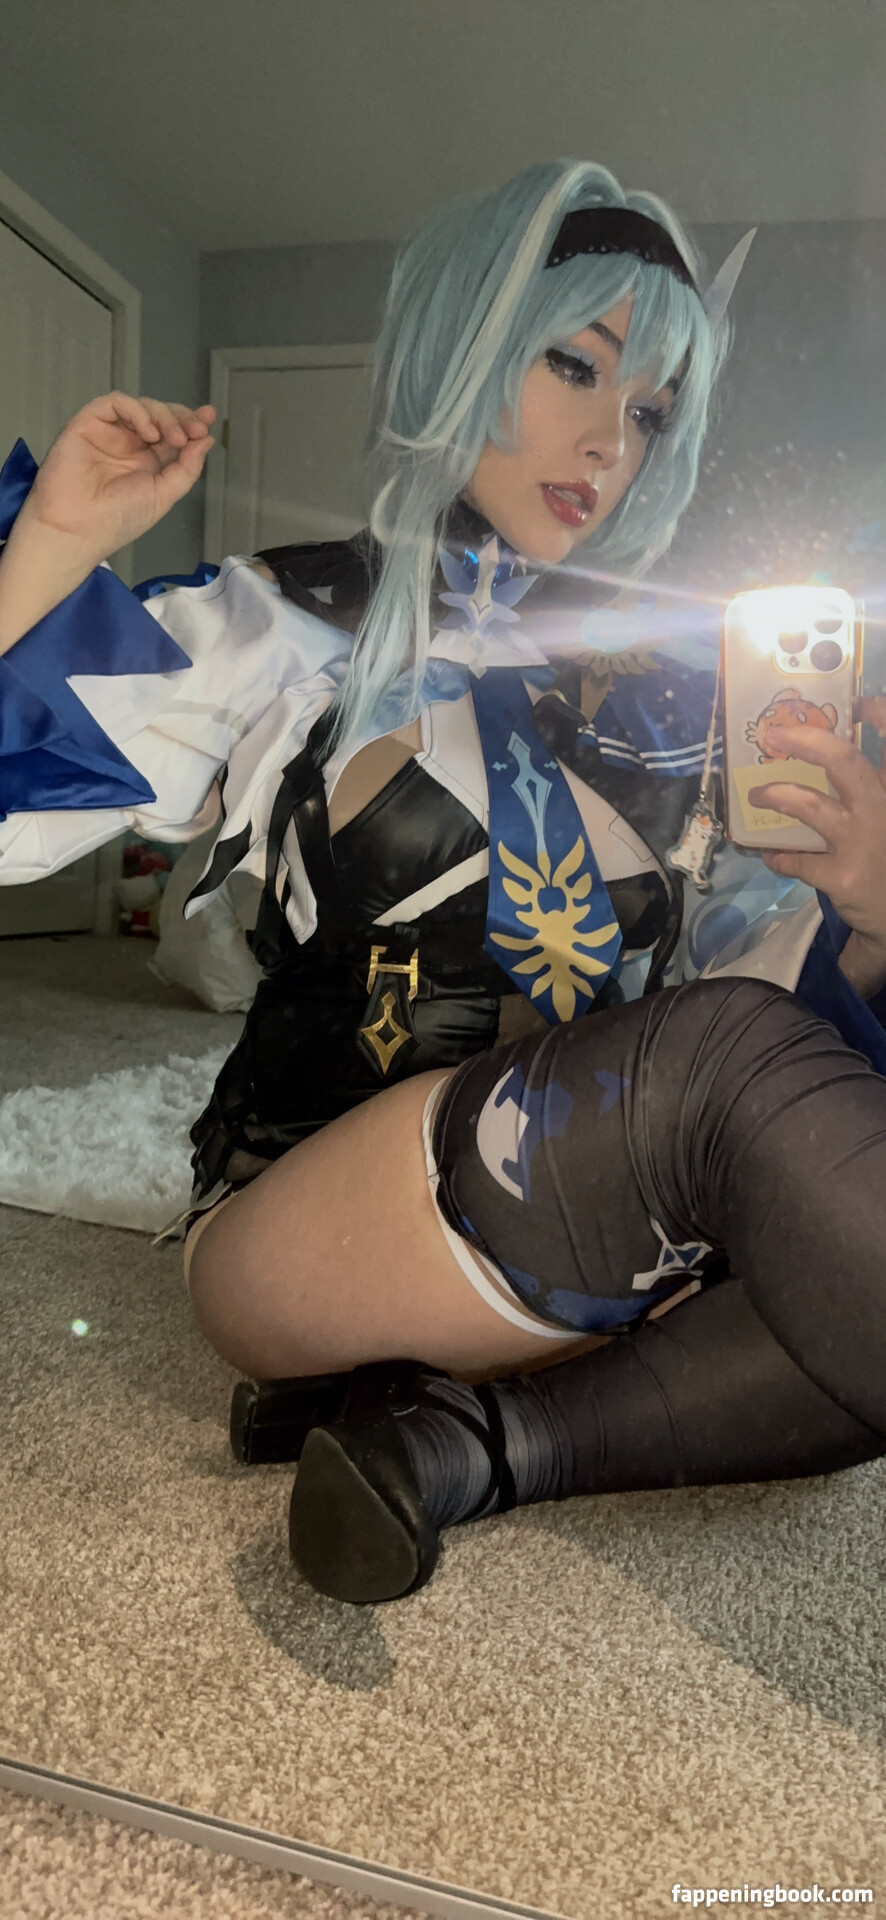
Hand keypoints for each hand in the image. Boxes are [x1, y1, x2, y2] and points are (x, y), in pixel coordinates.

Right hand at [18, 392, 215, 563]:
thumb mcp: (163, 495)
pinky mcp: (87, 423)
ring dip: (163, 415)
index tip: (209, 418)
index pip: (172, 434)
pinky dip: (136, 410)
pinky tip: (148, 431)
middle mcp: (127, 444)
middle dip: (181, 417)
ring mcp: (108, 433)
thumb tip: (206, 440)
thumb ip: (186, 468)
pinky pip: (114, 403)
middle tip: (195, 429)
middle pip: (159, 415)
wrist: (77, 529)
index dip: (191, 422)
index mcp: (146, 462)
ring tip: (174, 437)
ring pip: (140, 406)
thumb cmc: (117, 520)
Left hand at [749, 698, 885, 995]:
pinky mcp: (842, 876)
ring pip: (811, 806)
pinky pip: (798, 860)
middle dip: (806, 741)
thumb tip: (826, 753)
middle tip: (776, 734)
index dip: (880, 714)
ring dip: (777, 795)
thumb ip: (868, 787)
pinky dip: (780, 856)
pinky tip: (772, 855)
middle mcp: (882, 809)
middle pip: (844, 761)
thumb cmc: (885, 855)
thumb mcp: (884, 814)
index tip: (858, 700)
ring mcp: (862, 842)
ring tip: (757, 794)